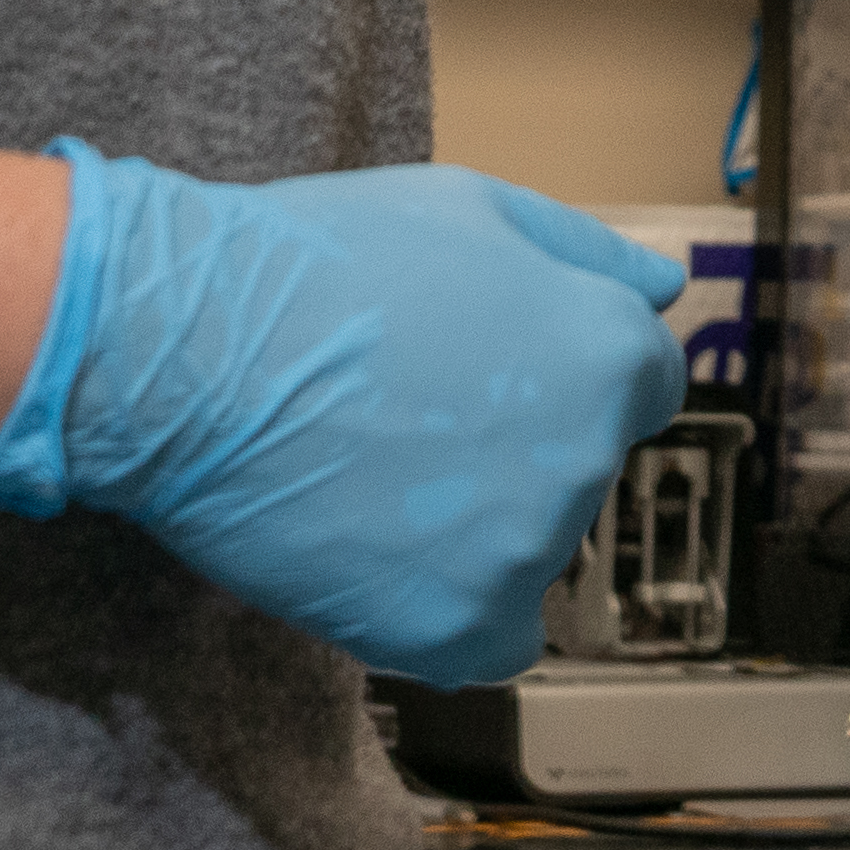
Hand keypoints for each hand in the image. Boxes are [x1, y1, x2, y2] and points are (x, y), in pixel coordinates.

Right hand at [0, 151, 684, 682]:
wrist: (187, 353)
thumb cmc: (317, 263)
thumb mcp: (468, 207)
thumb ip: (584, 254)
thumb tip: (662, 289)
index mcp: (604, 354)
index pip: (642, 386)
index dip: (563, 372)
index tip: (492, 373)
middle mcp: (584, 459)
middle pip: (578, 469)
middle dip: (516, 445)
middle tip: (410, 415)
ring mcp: (520, 553)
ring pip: (526, 553)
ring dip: (472, 528)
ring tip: (370, 471)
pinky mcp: (453, 629)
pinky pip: (489, 642)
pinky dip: (446, 611)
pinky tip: (381, 555)